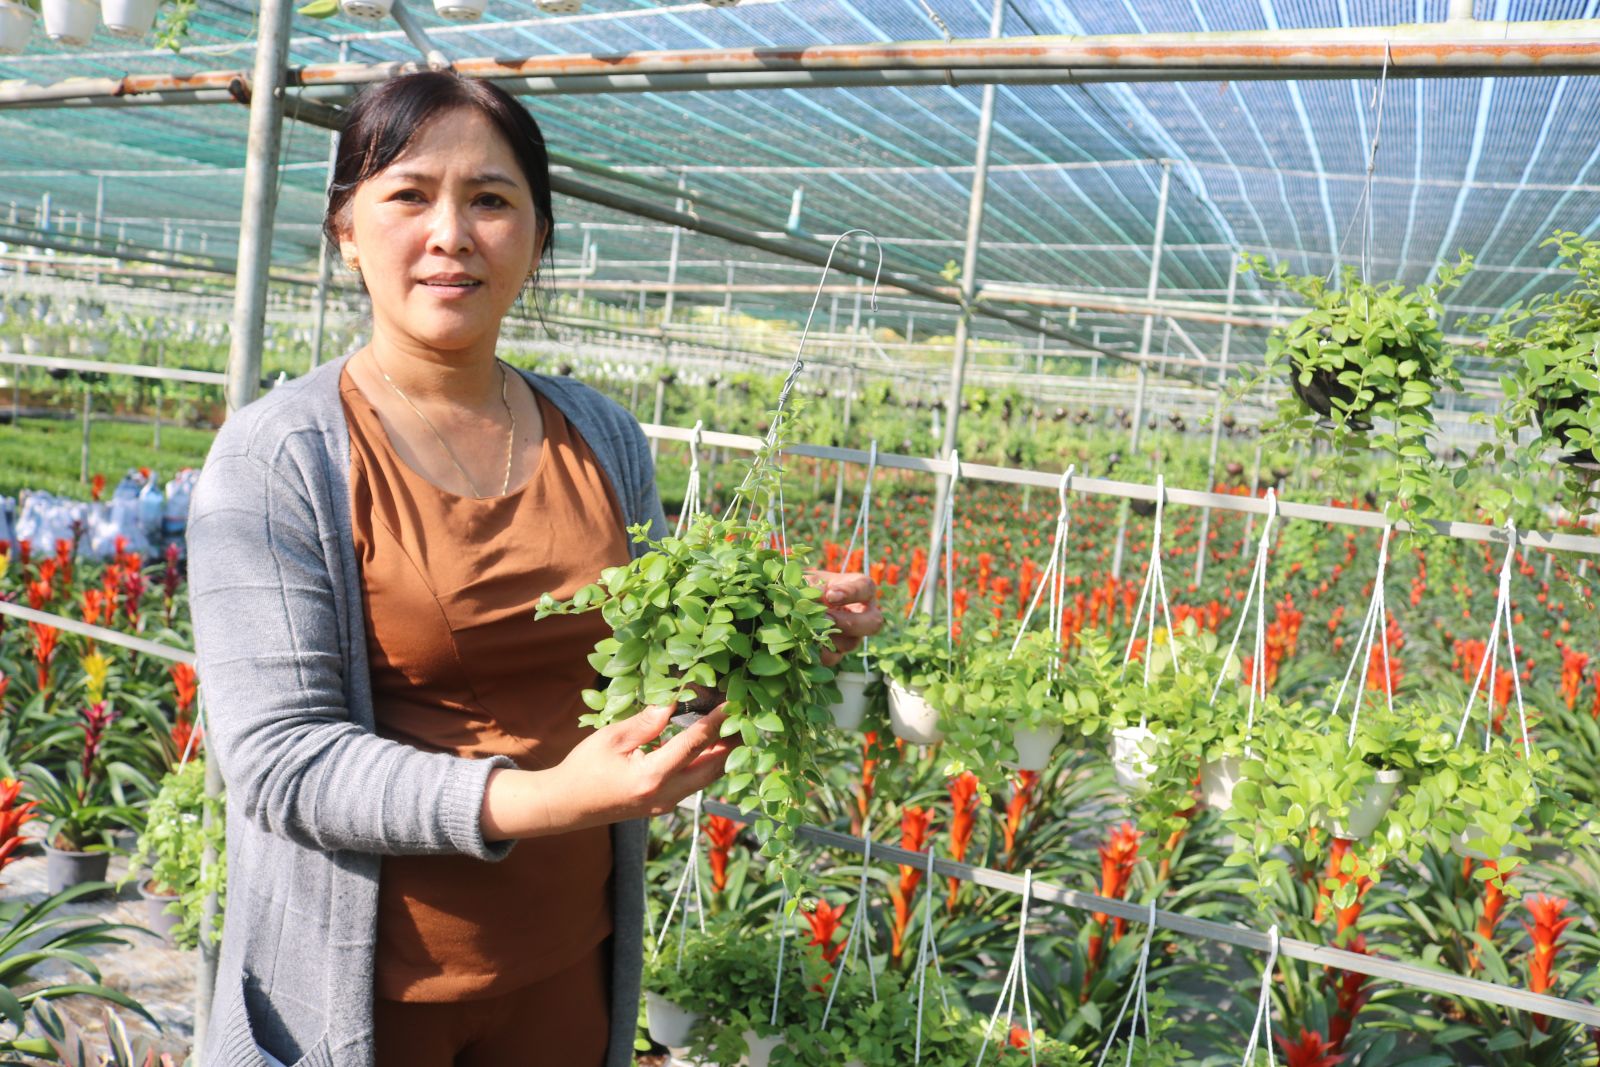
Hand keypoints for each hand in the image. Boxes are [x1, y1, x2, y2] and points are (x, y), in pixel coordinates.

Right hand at [481, 704, 734, 839]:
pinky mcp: (662, 807)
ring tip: (730, 727)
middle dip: (731, 741)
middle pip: (714, 768)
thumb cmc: (583, 768)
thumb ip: (646, 722)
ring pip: (707, 779)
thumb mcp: (612, 738)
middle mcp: (666, 795)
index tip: (733, 702)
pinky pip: (694, 784)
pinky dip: (705, 764)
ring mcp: (666, 805)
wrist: (565, 806)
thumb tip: (674, 702)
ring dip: (721, 754)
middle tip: (741, 715)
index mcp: (651, 776)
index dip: (717, 721)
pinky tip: (706, 746)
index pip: (695, 744)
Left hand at [805, 569, 884, 667]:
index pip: (865, 588)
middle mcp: (864, 613)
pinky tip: (809, 645)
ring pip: (852, 643)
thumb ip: (814, 586)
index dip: (850, 593)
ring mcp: (853, 634)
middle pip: (873, 623)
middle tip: (826, 617)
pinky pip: (835, 657)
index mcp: (861, 588)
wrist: (798, 601)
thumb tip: (815, 597)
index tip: (831, 595)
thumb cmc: (811, 583)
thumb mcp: (811, 579)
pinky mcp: (837, 649)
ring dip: (831, 638)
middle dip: (850, 623)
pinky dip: (821, 653)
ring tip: (811, 629)